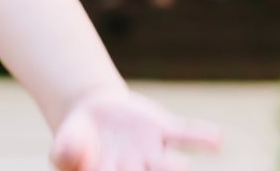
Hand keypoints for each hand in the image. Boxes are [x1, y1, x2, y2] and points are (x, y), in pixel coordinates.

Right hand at [50, 87, 220, 170]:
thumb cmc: (77, 140)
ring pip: (166, 165)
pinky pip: (184, 134)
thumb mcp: (64, 145)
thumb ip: (64, 153)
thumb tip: (70, 155)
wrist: (94, 114)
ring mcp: (153, 155)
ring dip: (172, 167)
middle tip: (169, 169)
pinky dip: (200, 137)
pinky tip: (216, 141)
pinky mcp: (163, 130)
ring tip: (180, 166)